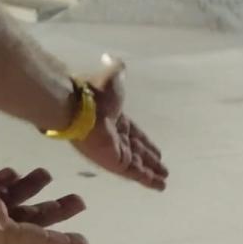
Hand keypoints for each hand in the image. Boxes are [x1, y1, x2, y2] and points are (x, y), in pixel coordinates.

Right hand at [0, 167, 87, 243]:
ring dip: (30, 194)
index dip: (59, 241)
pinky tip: (7, 175)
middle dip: (55, 213)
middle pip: (28, 224)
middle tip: (79, 200)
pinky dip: (1, 188)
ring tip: (45, 174)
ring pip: (9, 210)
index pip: (32, 239)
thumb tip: (5, 211)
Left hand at [72, 57, 167, 190]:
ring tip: (164, 182)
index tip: (158, 150)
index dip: (146, 142)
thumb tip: (112, 57)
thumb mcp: (112, 77)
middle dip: (150, 160)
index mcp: (116, 118)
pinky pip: (134, 172)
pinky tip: (159, 186)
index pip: (135, 133)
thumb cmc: (95, 94)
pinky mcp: (114, 162)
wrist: (78, 107)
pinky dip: (147, 179)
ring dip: (151, 173)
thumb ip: (116, 70)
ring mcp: (114, 150)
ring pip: (137, 164)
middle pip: (137, 151)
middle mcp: (115, 136)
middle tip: (163, 169)